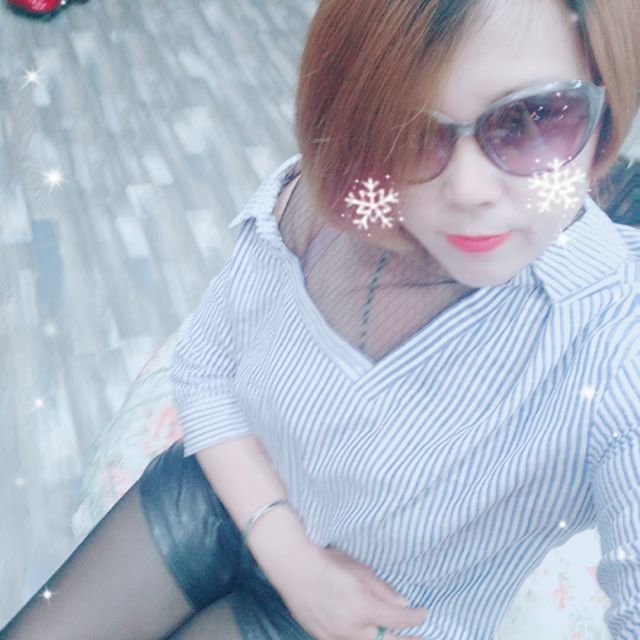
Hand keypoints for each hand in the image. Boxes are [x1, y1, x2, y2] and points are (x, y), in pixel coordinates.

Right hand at [266, 543, 428, 639]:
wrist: (292, 567)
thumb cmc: (326, 561)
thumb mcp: (359, 569)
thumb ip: (382, 589)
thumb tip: (402, 603)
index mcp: (361, 606)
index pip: (397, 620)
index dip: (415, 618)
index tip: (423, 613)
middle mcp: (350, 627)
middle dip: (403, 639)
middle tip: (419, 638)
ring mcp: (334, 635)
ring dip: (380, 638)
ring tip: (393, 635)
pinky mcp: (322, 637)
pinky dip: (359, 637)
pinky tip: (365, 632)